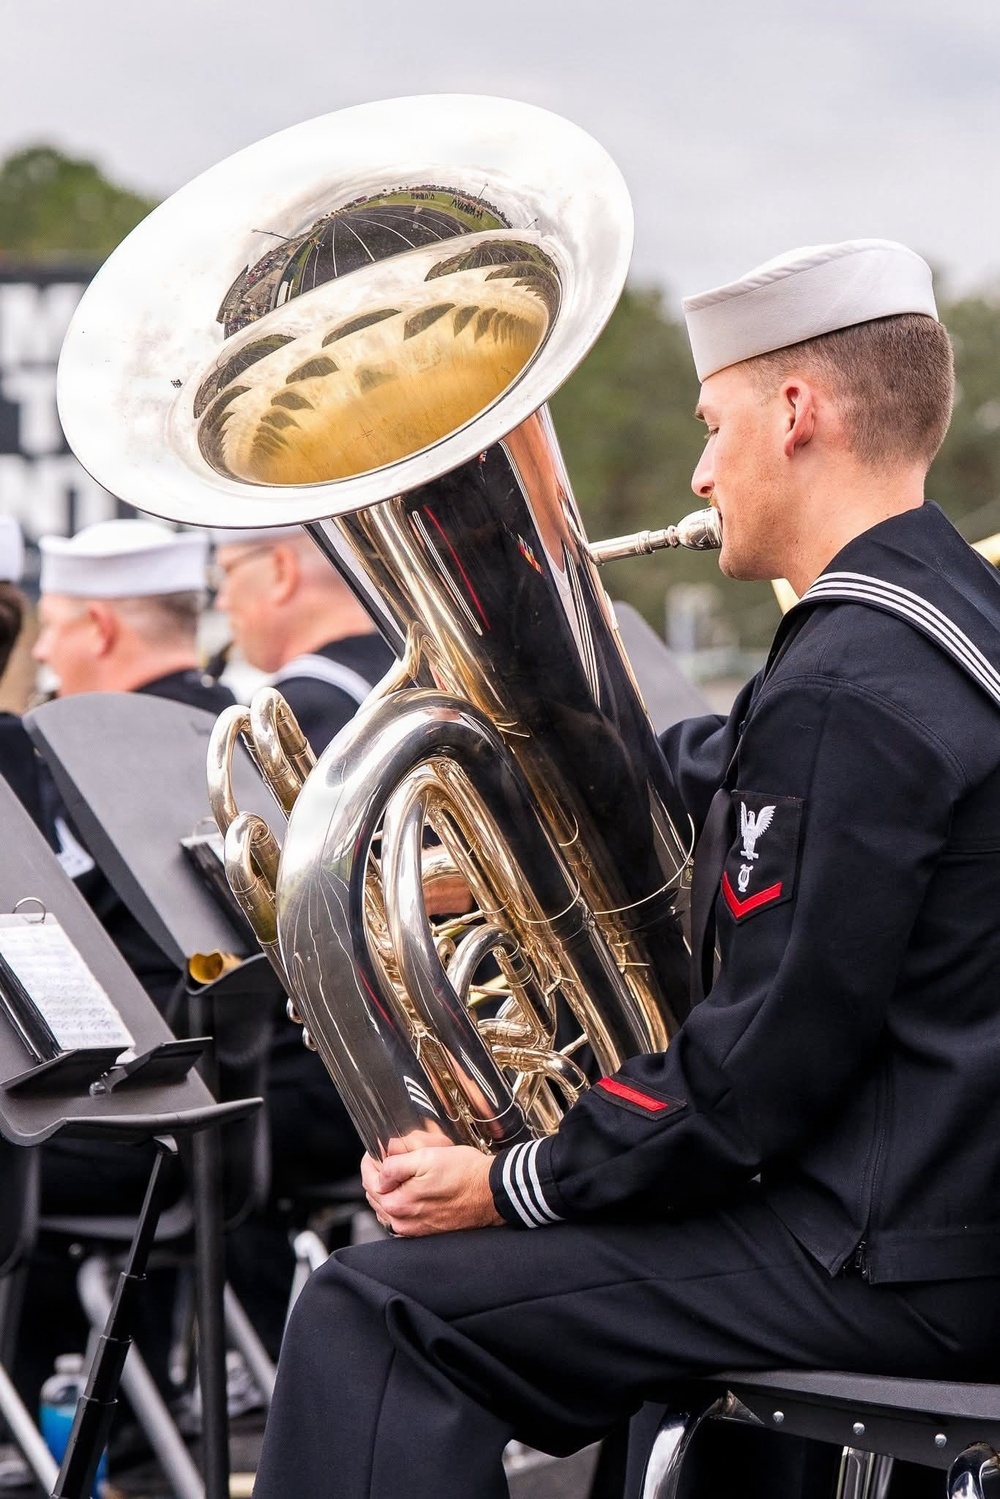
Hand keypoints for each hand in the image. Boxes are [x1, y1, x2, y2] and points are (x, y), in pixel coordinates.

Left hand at [361, 1136, 502, 1236]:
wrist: (491, 1192)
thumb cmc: (464, 1173)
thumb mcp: (427, 1157)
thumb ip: (396, 1164)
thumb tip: (379, 1169)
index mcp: (397, 1203)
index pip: (368, 1181)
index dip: (370, 1161)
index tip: (376, 1150)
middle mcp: (402, 1222)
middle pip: (376, 1195)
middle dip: (379, 1175)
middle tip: (390, 1157)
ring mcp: (414, 1229)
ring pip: (388, 1207)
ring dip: (389, 1189)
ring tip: (401, 1172)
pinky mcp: (426, 1231)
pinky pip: (402, 1216)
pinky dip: (400, 1202)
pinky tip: (411, 1189)